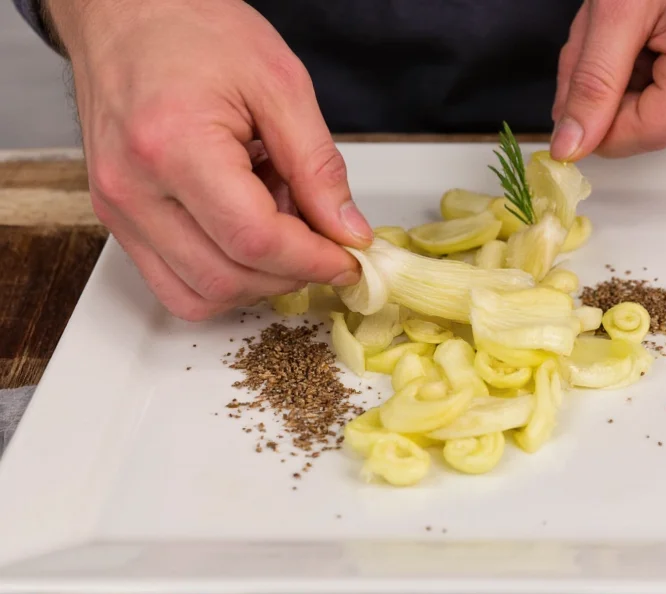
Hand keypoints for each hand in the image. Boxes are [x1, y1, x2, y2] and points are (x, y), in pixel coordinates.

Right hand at [45, 0, 371, 320]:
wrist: (126, 15)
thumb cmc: (195, 31)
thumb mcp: (280, 85)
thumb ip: (318, 167)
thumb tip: (348, 232)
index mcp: (173, 146)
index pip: (254, 239)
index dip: (313, 260)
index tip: (349, 258)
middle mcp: (133, 189)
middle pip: (227, 278)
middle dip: (291, 274)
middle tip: (324, 243)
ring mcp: (118, 211)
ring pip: (199, 296)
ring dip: (257, 281)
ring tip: (279, 226)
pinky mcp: (117, 220)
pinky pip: (175, 285)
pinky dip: (223, 277)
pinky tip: (246, 235)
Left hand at [551, 0, 665, 158]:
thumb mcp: (618, 8)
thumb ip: (590, 83)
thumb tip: (569, 145)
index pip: (643, 136)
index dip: (600, 123)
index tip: (577, 96)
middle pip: (662, 121)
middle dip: (623, 88)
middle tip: (615, 35)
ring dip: (651, 74)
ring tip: (655, 18)